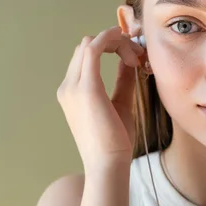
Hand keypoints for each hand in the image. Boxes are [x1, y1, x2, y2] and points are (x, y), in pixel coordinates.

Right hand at [56, 26, 145, 170]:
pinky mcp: (86, 88)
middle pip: (87, 45)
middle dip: (115, 43)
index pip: (87, 54)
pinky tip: (132, 53)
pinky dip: (114, 43)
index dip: (111, 48)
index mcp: (72, 91)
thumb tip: (129, 61)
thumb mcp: (121, 103)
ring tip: (137, 57)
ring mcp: (73, 86)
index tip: (134, 58)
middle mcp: (68, 86)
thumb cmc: (115, 140)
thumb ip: (122, 80)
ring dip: (117, 42)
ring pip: (91, 43)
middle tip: (138, 56)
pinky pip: (94, 49)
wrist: (108, 163)